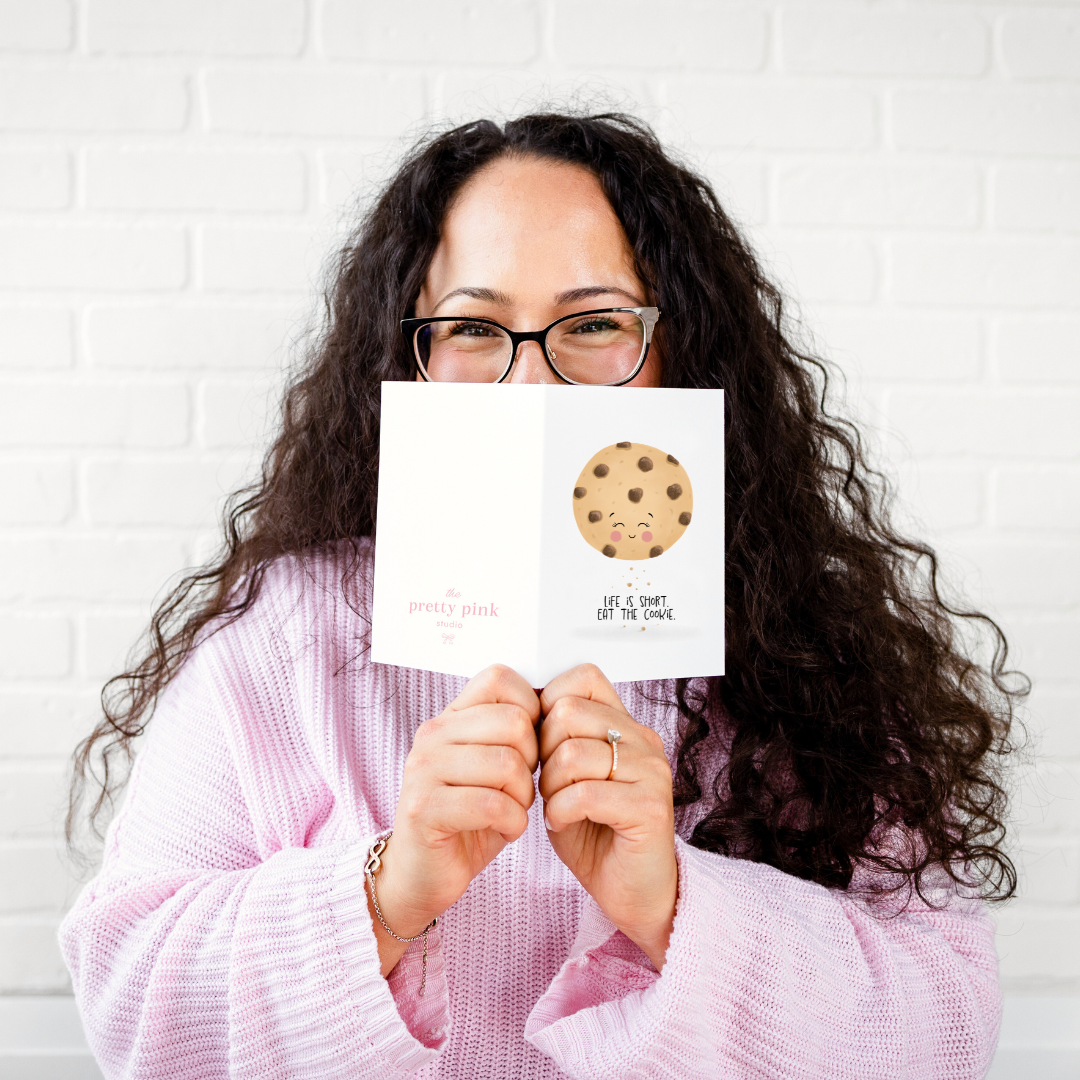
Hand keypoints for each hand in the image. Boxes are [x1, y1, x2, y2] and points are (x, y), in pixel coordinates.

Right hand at [371, 665, 539, 973]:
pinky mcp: (424, 809)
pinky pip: (493, 805)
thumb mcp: (492, 766)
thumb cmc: (468, 816)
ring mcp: (423, 770)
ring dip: (523, 796)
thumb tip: (554, 701)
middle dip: (533, 761)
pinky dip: (513, 823)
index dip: (531, 710)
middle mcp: (432, 735)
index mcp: (450, 717)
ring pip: (508, 764)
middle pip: (514, 723)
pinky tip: (506, 830)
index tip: (529, 746)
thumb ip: (511, 733)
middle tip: (521, 787)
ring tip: (512, 809)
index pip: (500, 678)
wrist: (422, 874)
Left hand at [538, 664, 677, 969]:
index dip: (549, 706)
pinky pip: (585, 793)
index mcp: (625, 725)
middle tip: (549, 785)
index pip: (583, 678)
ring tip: (557, 807)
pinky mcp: (650, 807)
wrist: (633, 894)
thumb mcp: (567, 778)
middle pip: (569, 713)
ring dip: (550, 786)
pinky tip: (562, 824)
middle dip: (544, 750)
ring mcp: (652, 771)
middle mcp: (644, 740)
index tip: (542, 745)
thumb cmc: (595, 834)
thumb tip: (523, 707)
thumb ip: (555, 741)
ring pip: (572, 753)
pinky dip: (560, 812)